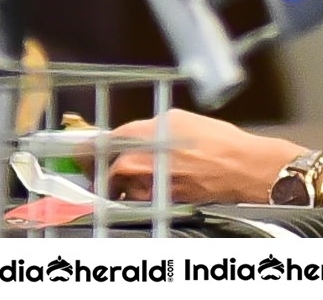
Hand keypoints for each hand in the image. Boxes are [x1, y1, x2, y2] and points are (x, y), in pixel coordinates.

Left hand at [105, 108, 305, 204]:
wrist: (242, 168)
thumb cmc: (216, 141)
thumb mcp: (177, 119)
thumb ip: (147, 128)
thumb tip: (130, 136)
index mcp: (141, 135)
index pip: (100, 143)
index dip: (87, 148)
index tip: (80, 151)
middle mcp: (140, 162)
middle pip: (103, 170)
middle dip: (98, 170)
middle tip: (96, 168)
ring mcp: (150, 186)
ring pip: (119, 188)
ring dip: (116, 184)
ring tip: (120, 180)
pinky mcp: (162, 203)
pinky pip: (138, 199)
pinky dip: (135, 195)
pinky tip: (146, 187)